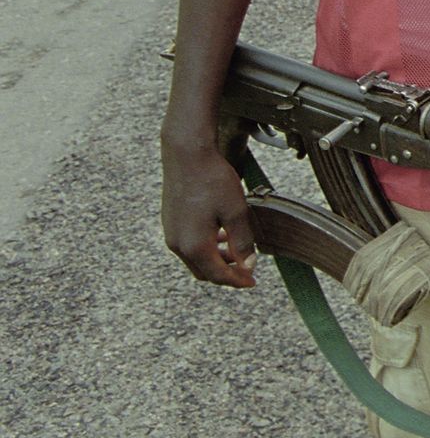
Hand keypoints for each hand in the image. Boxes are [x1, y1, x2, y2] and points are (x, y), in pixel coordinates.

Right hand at [161, 141, 256, 287]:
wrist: (187, 155)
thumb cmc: (212, 180)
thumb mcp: (236, 211)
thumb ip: (243, 241)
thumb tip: (248, 265)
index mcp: (194, 245)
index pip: (218, 274)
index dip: (237, 280)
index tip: (252, 282)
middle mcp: (178, 244)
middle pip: (204, 271)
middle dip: (226, 273)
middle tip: (246, 269)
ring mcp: (171, 233)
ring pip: (196, 259)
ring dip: (216, 259)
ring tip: (237, 251)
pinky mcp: (170, 222)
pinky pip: (188, 245)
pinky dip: (206, 247)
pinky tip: (221, 235)